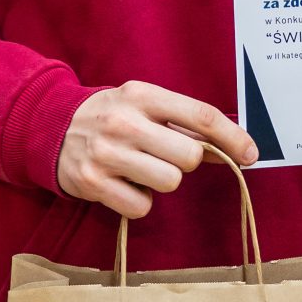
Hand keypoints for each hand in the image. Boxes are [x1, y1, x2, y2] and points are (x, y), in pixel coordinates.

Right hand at [57, 82, 258, 218]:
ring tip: (141, 168)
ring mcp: (107, 153)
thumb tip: (232, 148)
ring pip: (170, 182)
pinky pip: (142, 206)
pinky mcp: (93, 183)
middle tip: (164, 156)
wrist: (50, 127)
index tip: (251, 154)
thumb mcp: (145, 105)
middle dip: (186, 162)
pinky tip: (122, 183)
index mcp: (143, 95)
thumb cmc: (113, 117)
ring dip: (162, 182)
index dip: (233, 137)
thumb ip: (184, 123)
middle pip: (190, 156)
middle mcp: (124, 121)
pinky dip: (138, 201)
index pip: (201, 115)